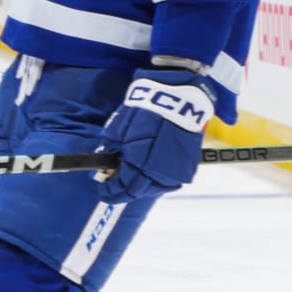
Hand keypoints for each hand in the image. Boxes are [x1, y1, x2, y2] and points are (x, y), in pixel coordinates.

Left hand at [95, 68, 213, 204]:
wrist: (176, 99)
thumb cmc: (144, 111)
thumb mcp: (118, 132)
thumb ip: (113, 153)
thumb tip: (107, 167)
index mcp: (138, 164)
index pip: (123, 189)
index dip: (111, 192)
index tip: (104, 191)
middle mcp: (157, 173)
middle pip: (139, 192)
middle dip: (125, 190)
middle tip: (116, 185)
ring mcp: (175, 171)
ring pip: (155, 188)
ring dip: (142, 186)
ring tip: (133, 178)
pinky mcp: (187, 166)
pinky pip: (170, 179)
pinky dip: (158, 177)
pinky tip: (151, 170)